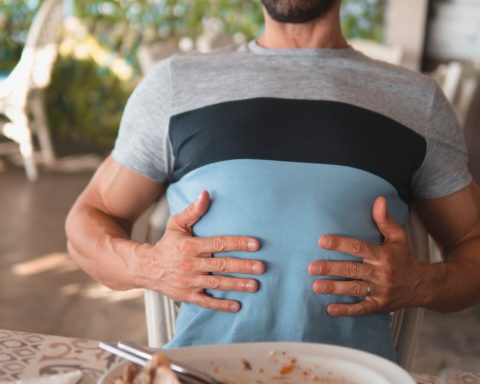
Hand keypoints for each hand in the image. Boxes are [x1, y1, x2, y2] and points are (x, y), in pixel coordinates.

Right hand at [133, 191, 264, 312]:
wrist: (146, 268)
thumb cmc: (167, 244)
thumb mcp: (177, 224)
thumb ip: (193, 211)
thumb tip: (206, 194)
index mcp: (190, 246)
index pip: (219, 243)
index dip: (238, 243)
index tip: (256, 244)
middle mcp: (190, 264)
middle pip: (221, 265)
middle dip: (242, 266)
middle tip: (261, 267)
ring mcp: (189, 282)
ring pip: (217, 284)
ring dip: (237, 285)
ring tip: (255, 285)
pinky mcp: (187, 296)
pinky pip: (206, 302)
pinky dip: (221, 305)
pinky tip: (237, 305)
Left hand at [308, 196, 421, 315]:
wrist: (421, 286)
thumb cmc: (404, 258)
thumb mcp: (398, 237)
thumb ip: (385, 220)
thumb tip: (378, 199)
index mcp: (383, 255)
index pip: (359, 248)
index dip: (340, 244)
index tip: (322, 241)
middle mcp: (381, 273)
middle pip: (352, 269)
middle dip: (331, 269)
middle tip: (312, 267)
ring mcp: (380, 291)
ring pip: (354, 289)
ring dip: (335, 289)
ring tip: (316, 286)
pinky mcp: (378, 306)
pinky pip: (361, 309)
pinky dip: (346, 310)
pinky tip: (330, 309)